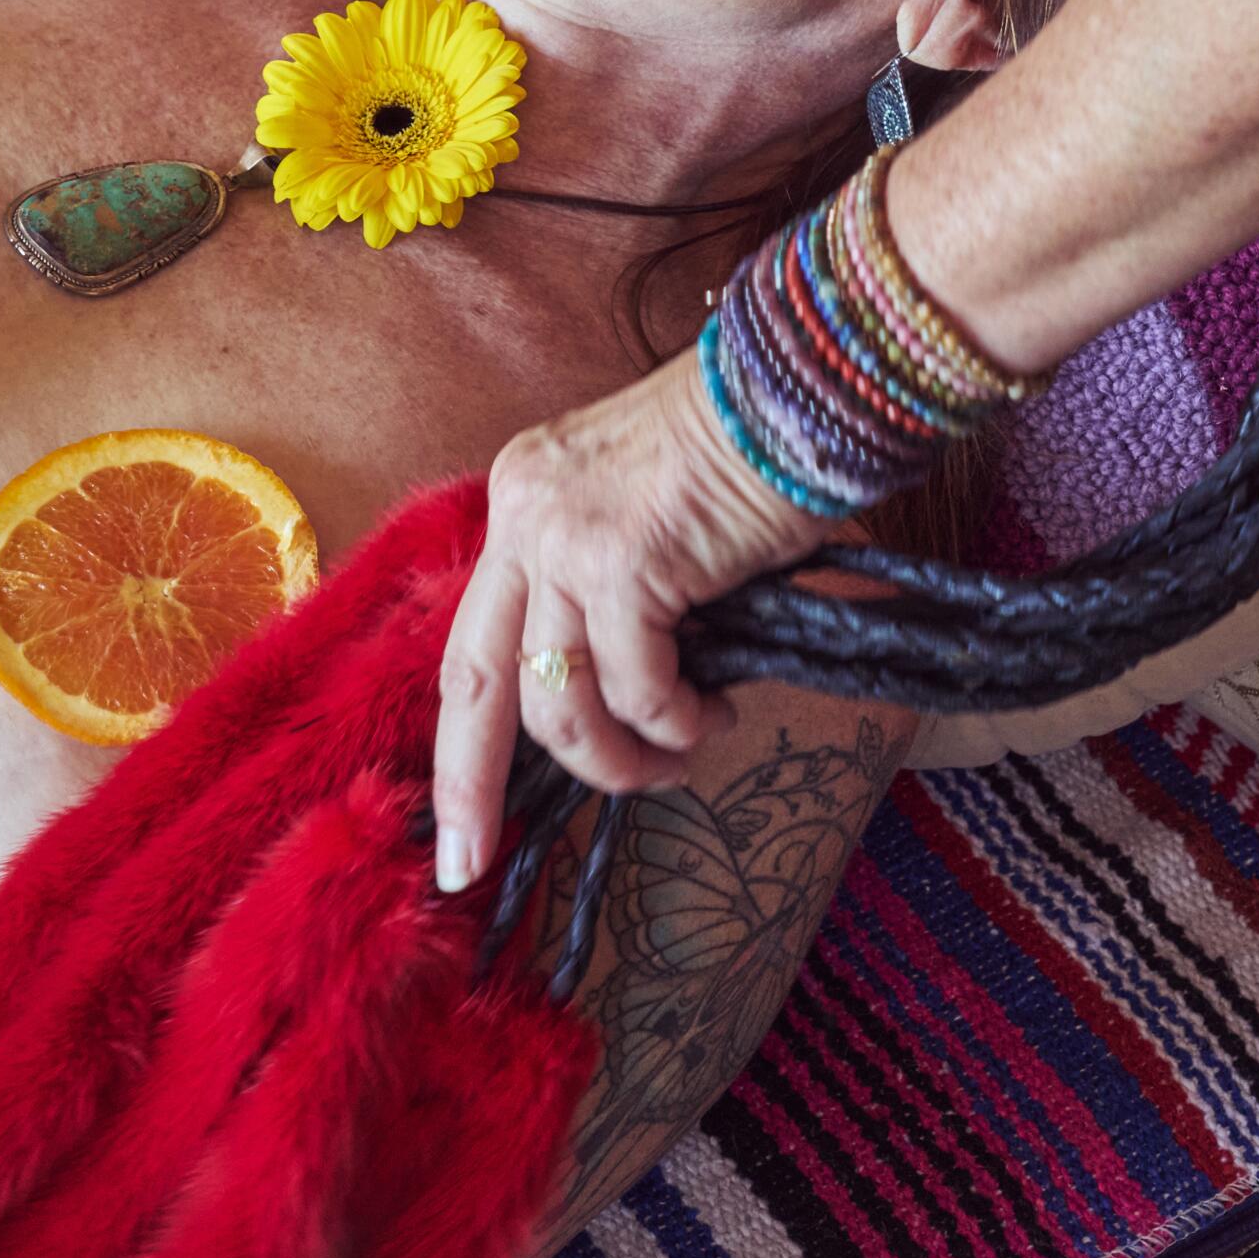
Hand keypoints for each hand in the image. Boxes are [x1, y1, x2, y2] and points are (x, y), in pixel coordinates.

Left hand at [430, 344, 829, 891]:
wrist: (802, 387)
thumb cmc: (751, 454)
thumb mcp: (649, 517)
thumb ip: (614, 593)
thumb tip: (618, 707)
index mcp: (523, 500)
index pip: (471, 639)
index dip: (462, 739)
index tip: (456, 824)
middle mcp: (526, 515)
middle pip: (474, 683)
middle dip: (467, 788)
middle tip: (469, 869)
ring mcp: (567, 538)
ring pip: (561, 704)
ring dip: (627, 758)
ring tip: (689, 749)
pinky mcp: (624, 562)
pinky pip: (640, 689)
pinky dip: (681, 721)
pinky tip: (720, 710)